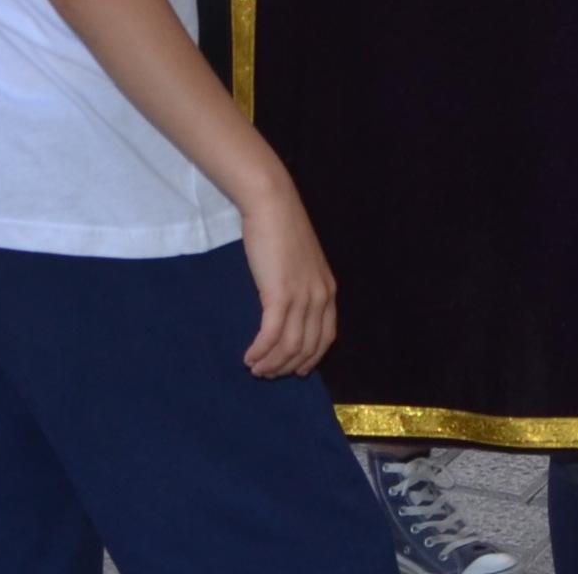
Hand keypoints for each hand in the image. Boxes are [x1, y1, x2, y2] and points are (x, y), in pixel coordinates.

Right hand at [234, 185, 340, 376]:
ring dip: (271, 363)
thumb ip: (301, 286)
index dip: (310, 359)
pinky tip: (249, 356)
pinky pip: (272, 335)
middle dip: (286, 366)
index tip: (294, 370)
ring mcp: (302, 297)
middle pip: (307, 348)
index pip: (325, 338)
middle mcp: (320, 297)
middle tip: (266, 373)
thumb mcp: (301, 262)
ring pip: (289, 347)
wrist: (272, 204)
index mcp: (328, 290)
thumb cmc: (282, 228)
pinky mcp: (280, 295)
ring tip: (254, 368)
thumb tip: (288, 310)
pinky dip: (260, 351)